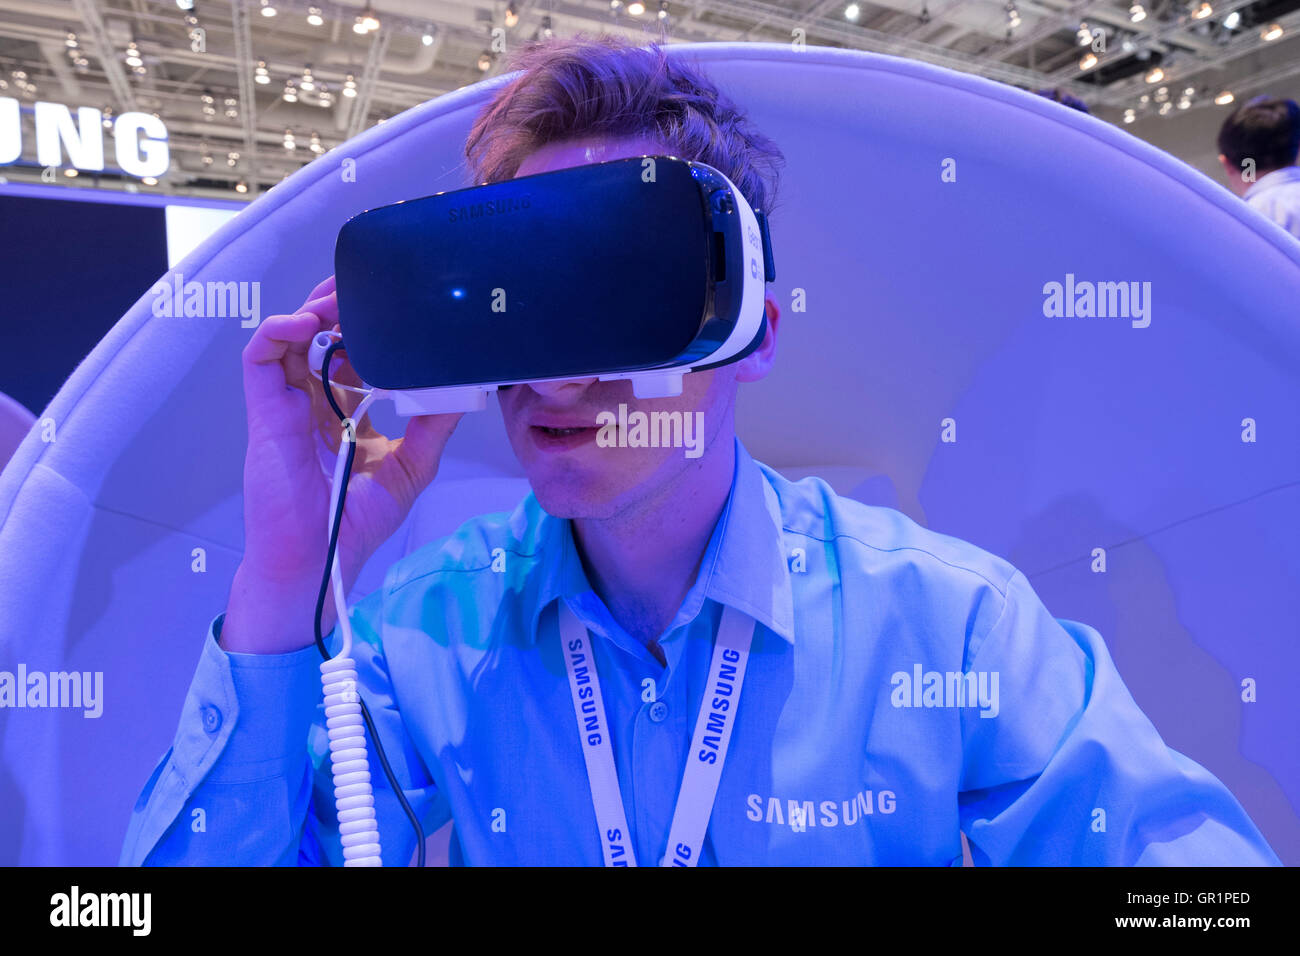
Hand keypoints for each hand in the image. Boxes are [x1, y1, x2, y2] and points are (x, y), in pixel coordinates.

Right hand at [221, 275, 462, 653]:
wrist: (320, 559)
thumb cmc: (355, 522)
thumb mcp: (411, 467)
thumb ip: (434, 426)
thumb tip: (464, 390)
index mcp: (343, 411)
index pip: (351, 353)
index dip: (366, 326)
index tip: (394, 310)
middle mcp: (313, 401)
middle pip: (319, 335)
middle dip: (340, 306)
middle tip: (368, 290)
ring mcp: (286, 404)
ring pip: (290, 336)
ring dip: (313, 309)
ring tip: (341, 299)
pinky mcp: (264, 412)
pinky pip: (259, 357)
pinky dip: (277, 330)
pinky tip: (305, 323)